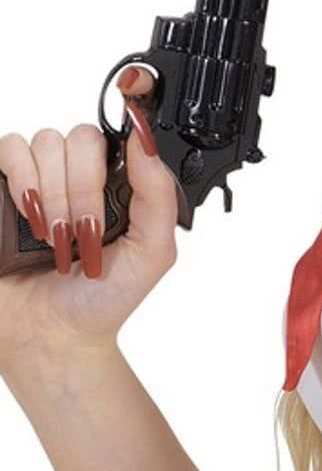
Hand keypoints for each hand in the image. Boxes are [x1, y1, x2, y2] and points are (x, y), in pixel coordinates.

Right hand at [0, 67, 179, 369]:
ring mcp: (37, 179)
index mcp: (116, 180)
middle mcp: (76, 174)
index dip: (123, 130)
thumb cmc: (103, 299)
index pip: (121, 131)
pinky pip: (9, 149)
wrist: (53, 340)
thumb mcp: (153, 250)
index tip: (126, 140)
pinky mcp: (1, 190)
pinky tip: (31, 219)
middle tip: (83, 232)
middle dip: (84, 188)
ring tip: (55, 238)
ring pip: (46, 142)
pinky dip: (22, 180)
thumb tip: (145, 138)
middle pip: (82, 137)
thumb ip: (157, 192)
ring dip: (53, 192)